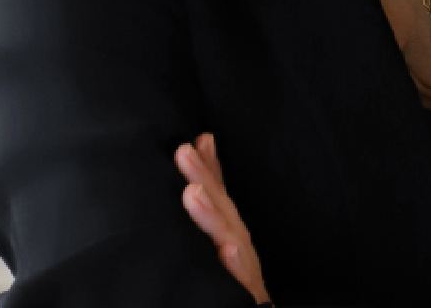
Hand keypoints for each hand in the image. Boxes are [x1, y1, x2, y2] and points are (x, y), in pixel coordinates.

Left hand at [175, 132, 270, 304]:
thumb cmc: (234, 275)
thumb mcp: (221, 235)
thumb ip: (212, 196)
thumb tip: (200, 151)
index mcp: (229, 230)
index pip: (218, 193)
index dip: (208, 165)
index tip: (195, 139)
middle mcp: (238, 243)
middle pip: (222, 208)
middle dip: (205, 178)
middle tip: (184, 153)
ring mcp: (244, 267)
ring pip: (231, 238)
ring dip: (212, 214)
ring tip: (193, 192)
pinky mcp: (246, 291)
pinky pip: (241, 279)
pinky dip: (235, 263)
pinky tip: (227, 249)